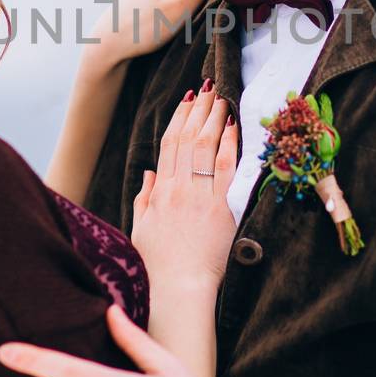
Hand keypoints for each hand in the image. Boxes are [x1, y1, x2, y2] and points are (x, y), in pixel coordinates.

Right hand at [130, 84, 238, 292]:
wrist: (178, 287)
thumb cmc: (159, 264)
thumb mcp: (142, 228)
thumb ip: (146, 198)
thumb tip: (150, 174)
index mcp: (160, 192)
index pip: (169, 144)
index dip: (178, 119)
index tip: (187, 101)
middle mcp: (178, 188)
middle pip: (188, 138)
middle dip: (199, 109)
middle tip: (208, 88)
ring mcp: (199, 196)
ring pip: (206, 146)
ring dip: (214, 118)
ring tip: (221, 97)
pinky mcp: (220, 208)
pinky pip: (225, 168)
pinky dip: (229, 143)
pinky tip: (234, 126)